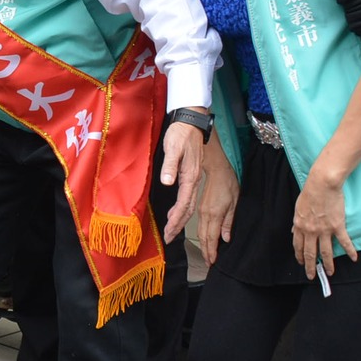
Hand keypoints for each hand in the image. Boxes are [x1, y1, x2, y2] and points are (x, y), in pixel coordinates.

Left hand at [156, 120, 206, 241]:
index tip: (169, 232)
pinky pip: (188, 196)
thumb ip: (170, 165)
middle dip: (178, 224)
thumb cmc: (180, 134)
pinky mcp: (191, 173)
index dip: (177, 219)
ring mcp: (193, 177)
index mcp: (191, 176)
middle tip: (169, 238)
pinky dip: (182, 208)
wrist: (191, 122)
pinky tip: (177, 212)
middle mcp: (193, 179)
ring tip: (173, 230)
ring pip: (189, 203)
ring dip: (180, 218)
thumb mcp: (173, 147)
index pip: (184, 203)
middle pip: (188, 207)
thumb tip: (167, 182)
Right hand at [193, 136, 238, 267]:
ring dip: (203, 245)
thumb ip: (228, 222)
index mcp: (213, 214)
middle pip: (203, 238)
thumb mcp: (234, 203)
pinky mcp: (201, 208)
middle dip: (206, 252)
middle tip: (208, 264)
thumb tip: (225, 239)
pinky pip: (199, 226)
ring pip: (200, 232)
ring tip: (206, 255)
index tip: (212, 262)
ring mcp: (201, 211)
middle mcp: (205, 214)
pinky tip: (203, 240)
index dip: (211, 251)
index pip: (211, 238)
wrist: (218, 169)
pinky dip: (201, 236)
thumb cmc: (229, 184)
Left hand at [293, 166, 356, 280]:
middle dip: (310, 266)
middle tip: (311, 275)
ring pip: (326, 252)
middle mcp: (311, 231)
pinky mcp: (337, 226)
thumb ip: (297, 222)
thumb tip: (295, 232)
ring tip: (329, 272)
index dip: (299, 256)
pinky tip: (354, 258)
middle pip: (310, 253)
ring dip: (328, 264)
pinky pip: (344, 242)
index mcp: (300, 226)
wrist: (322, 185)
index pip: (298, 246)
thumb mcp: (298, 209)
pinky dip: (350, 251)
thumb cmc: (309, 193)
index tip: (301, 263)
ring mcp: (324, 230)